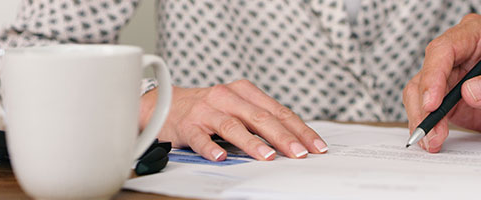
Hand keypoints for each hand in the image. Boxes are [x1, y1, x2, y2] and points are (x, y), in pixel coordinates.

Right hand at [139, 80, 327, 160]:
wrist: (164, 103)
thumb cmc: (209, 109)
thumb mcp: (238, 107)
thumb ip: (262, 120)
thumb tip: (295, 142)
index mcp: (246, 92)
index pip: (279, 112)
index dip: (300, 130)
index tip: (315, 146)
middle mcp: (228, 97)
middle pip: (261, 118)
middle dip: (283, 137)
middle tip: (298, 153)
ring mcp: (207, 110)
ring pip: (233, 126)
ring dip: (251, 142)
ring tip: (267, 156)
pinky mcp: (187, 125)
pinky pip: (200, 137)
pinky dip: (210, 148)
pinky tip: (220, 157)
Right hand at [403, 14, 480, 152]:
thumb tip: (471, 91)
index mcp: (480, 35)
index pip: (445, 48)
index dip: (434, 75)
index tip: (433, 103)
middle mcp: (460, 51)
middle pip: (426, 72)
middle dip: (424, 104)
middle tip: (430, 131)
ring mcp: (450, 73)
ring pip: (419, 92)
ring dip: (421, 118)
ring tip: (433, 141)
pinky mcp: (445, 96)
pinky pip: (424, 108)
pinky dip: (425, 125)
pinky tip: (433, 139)